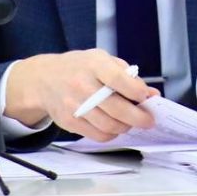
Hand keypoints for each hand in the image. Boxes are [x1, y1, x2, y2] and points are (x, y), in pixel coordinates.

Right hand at [4, 49, 158, 140]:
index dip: (136, 91)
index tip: (146, 97)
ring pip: (109, 126)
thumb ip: (127, 76)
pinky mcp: (69, 121)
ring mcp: (74, 105)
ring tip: (131, 122)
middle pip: (116, 108)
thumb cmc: (79, 68)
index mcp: (93, 64)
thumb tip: (151, 94)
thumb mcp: (102, 60)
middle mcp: (82, 84)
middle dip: (139, 117)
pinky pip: (98, 135)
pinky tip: (115, 126)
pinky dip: (112, 134)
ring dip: (126, 127)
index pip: (118, 79)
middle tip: (148, 120)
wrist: (44, 79)